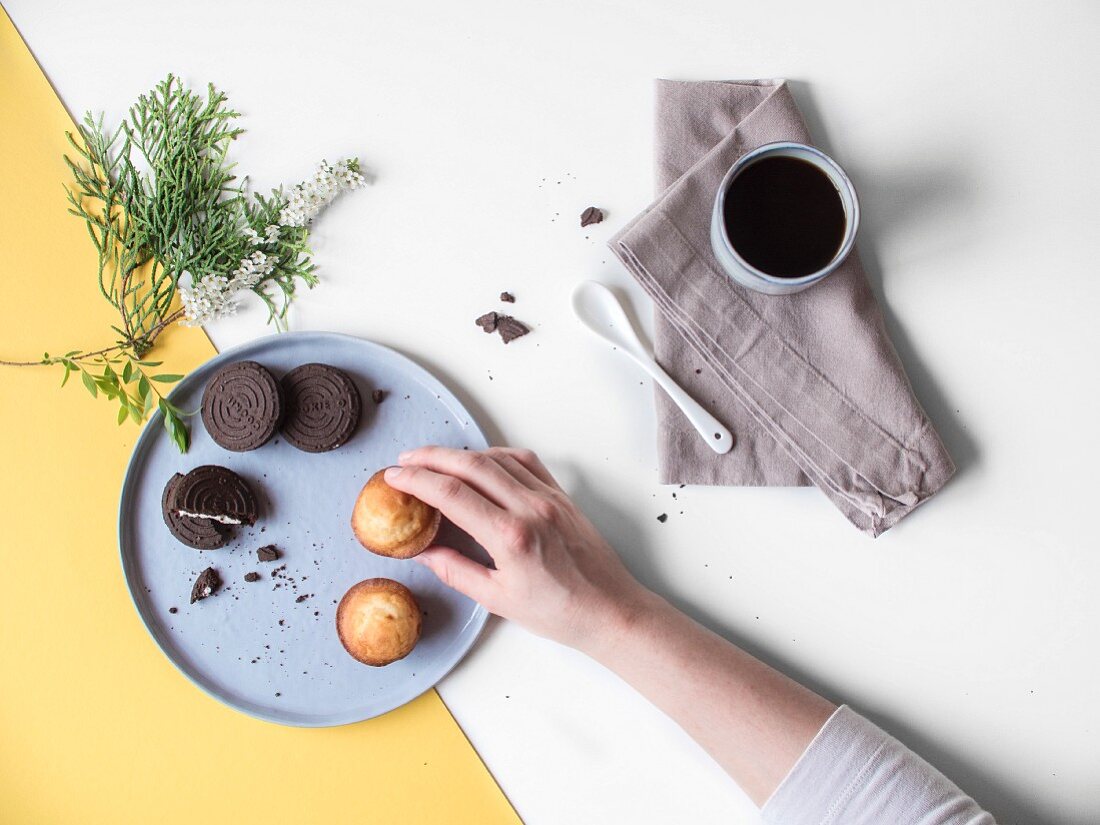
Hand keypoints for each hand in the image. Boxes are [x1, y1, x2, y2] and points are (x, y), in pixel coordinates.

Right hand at [384, 446, 649, 650]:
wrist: (610, 610)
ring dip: (462, 454)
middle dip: (433, 457)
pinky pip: (524, 462)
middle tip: (407, 459)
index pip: (453, 494)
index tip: (395, 477)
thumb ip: (456, 571)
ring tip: (436, 460)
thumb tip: (423, 552)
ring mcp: (549, 498)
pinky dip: (496, 455)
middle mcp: (531, 508)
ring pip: (497, 457)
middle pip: (471, 465)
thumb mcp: (498, 600)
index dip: (418, 480)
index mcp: (511, 537)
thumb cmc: (560, 612)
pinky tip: (481, 463)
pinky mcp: (562, 496)